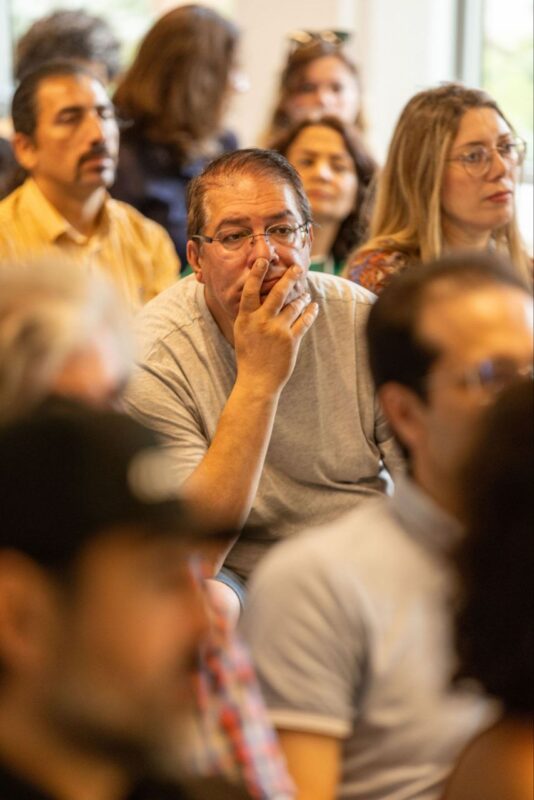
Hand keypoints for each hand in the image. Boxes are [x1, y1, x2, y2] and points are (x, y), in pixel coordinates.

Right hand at [234, 258, 318, 393]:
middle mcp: (262, 322)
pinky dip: (310, 311)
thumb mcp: (242, 332)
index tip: (263, 260)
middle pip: (278, 292)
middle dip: (289, 277)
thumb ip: (249, 314)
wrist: (257, 381)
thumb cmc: (249, 356)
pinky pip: (305, 320)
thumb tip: (258, 295)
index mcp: (246, 318)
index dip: (256, 274)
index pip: (250, 290)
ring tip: (305, 294)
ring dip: (302, 297)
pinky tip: (313, 306)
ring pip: (294, 305)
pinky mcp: (291, 340)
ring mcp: (278, 330)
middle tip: (297, 268)